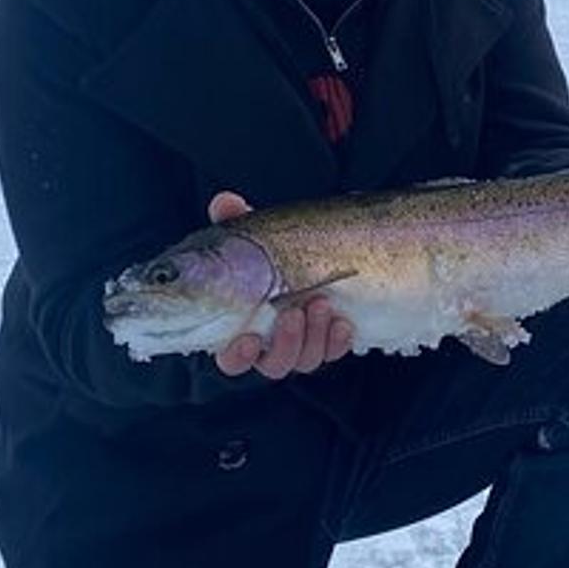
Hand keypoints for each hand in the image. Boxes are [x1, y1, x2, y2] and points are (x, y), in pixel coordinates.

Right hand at [206, 191, 355, 377]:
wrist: (311, 248)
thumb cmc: (269, 248)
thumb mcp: (252, 233)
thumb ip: (234, 221)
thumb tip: (225, 202)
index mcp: (240, 328)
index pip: (231, 359)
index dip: (236, 356)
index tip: (249, 340)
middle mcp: (269, 344)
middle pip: (273, 364)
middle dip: (286, 342)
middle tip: (293, 312)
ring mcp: (301, 345)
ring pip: (304, 360)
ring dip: (313, 337)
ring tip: (320, 303)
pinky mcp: (327, 342)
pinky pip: (333, 352)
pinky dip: (337, 341)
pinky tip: (342, 322)